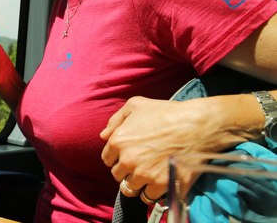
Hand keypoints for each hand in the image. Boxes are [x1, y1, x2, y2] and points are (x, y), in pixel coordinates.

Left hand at [100, 96, 233, 201]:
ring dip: (138, 184)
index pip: (108, 160)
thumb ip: (116, 120)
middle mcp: (128, 161)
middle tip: (141, 165)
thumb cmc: (167, 112)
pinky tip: (159, 182)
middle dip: (127, 171)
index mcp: (118, 141)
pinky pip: (149, 197)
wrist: (197, 125)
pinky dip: (153, 192)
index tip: (129, 156)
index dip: (118, 158)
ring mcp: (145, 175)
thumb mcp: (136, 105)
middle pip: (119, 176)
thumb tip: (104, 136)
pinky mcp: (162, 185)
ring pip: (132, 189)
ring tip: (149, 175)